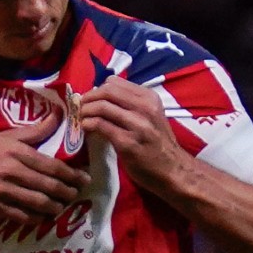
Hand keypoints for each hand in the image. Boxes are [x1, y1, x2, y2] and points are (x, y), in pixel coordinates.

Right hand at [0, 110, 90, 223]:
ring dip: (55, 207)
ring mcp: (4, 191)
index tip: (84, 178)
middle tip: (76, 194)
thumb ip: (34, 131)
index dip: (71, 174)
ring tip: (62, 206)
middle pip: (49, 185)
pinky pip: (23, 216)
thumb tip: (59, 115)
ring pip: (39, 202)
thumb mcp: (5, 138)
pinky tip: (43, 217)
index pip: (52, 165)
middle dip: (67, 192)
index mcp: (16, 152)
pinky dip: (37, 218)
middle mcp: (12, 171)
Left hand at [81, 75, 183, 194]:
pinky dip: (88, 124)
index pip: (114, 82)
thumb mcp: (150, 116)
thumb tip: (100, 97)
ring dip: (85, 111)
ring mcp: (137, 125)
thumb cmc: (157, 143)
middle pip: (106, 91)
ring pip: (102, 106)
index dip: (97, 89)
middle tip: (81, 107)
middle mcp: (145, 108)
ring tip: (81, 117)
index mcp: (149, 98)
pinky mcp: (127, 143)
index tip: (91, 99)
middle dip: (89, 97)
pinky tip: (86, 128)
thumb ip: (130, 104)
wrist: (172, 169)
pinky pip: (101, 125)